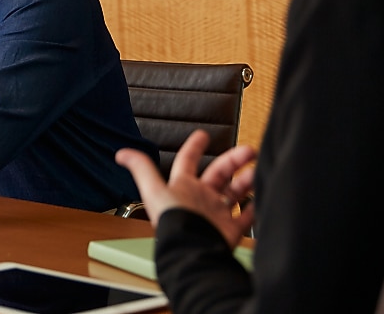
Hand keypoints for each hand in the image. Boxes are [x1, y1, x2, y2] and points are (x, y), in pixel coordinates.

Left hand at [116, 130, 256, 247]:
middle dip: (233, 160)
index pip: (188, 162)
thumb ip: (141, 168)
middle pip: (219, 174)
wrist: (191, 248)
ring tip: (258, 171)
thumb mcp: (154, 189)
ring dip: (246, 180)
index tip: (202, 135)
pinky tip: (262, 196)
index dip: (194, 147)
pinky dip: (254, 207)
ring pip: (235, 192)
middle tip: (249, 151)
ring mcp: (215, 214)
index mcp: (183, 188)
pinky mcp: (229, 230)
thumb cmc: (173, 220)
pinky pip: (245, 217)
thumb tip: (122, 153)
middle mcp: (200, 199)